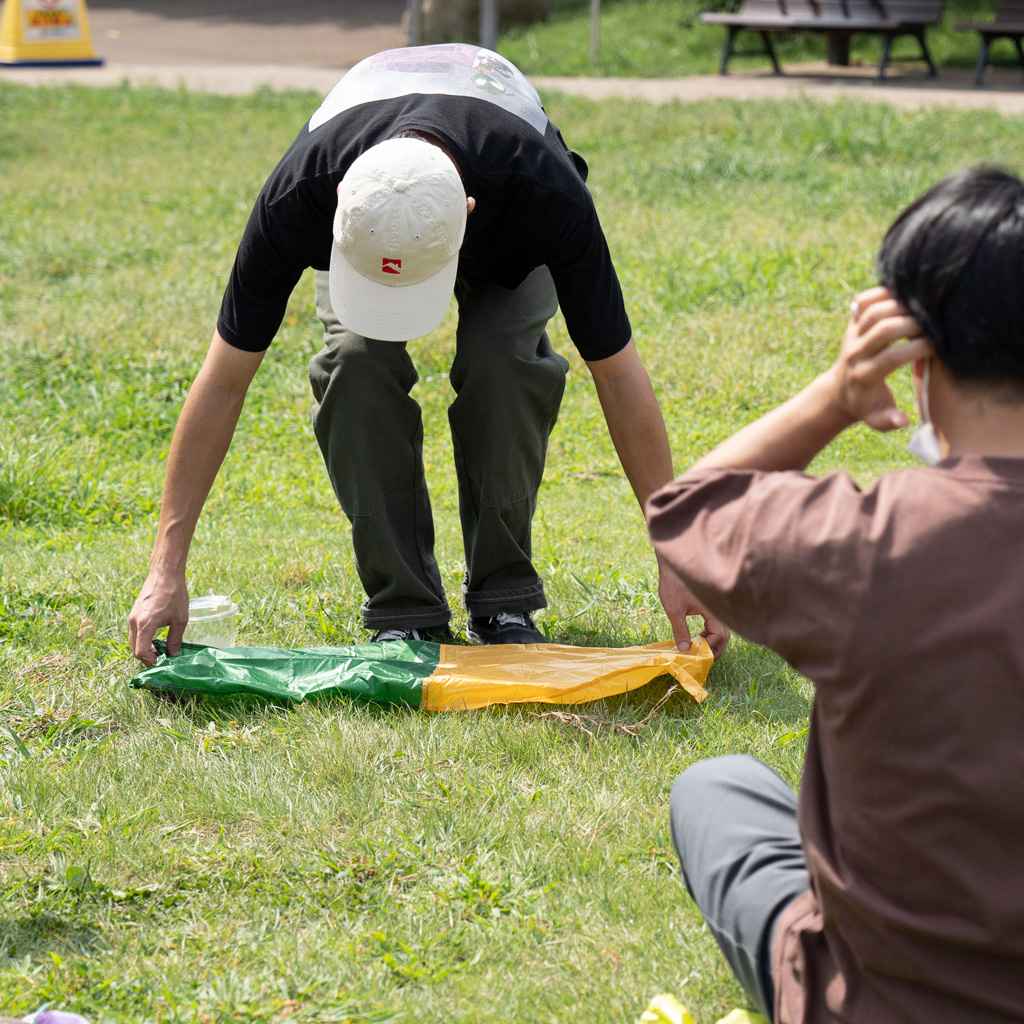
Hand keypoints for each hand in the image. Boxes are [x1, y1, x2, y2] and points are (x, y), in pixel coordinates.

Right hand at [128, 570, 188, 664]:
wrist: (165, 573)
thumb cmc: (174, 595)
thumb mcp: (180, 620)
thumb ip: (175, 639)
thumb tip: (173, 655)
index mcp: (145, 625)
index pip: (140, 652)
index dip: (150, 661)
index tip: (161, 663)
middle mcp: (134, 622)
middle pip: (134, 649)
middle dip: (146, 657)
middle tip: (161, 659)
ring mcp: (132, 617)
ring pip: (133, 640)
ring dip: (144, 648)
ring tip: (160, 649)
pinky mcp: (134, 613)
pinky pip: (135, 632)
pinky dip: (142, 638)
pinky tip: (156, 638)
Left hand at [658, 556, 729, 656]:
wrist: (674, 561)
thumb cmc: (674, 582)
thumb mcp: (674, 609)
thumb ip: (680, 630)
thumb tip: (685, 650)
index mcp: (714, 609)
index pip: (720, 636)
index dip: (710, 648)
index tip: (696, 655)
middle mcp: (719, 608)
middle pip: (725, 635)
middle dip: (714, 648)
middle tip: (700, 657)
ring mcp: (717, 605)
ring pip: (722, 629)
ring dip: (712, 640)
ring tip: (698, 647)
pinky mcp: (712, 603)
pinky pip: (718, 621)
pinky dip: (710, 631)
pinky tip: (699, 635)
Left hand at [830, 286, 930, 431]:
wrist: (840, 391)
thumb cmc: (866, 406)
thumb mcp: (876, 418)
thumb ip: (888, 421)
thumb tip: (902, 420)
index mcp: (864, 375)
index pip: (892, 358)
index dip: (918, 349)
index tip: (937, 347)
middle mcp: (855, 353)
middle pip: (884, 329)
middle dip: (912, 324)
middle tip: (933, 324)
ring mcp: (852, 335)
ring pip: (874, 311)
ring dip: (901, 305)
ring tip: (922, 310)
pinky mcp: (852, 322)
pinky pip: (864, 300)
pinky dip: (883, 292)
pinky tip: (903, 296)